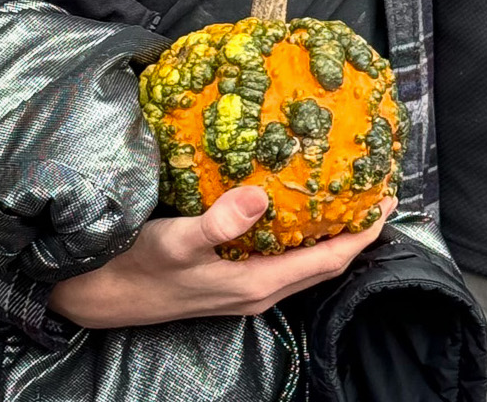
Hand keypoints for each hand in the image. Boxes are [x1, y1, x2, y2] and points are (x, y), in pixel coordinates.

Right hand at [49, 186, 393, 328]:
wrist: (99, 295)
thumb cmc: (139, 265)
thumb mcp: (178, 240)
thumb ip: (219, 221)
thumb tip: (260, 196)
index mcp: (258, 283)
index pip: (329, 260)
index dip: (362, 233)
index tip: (387, 200)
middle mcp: (259, 292)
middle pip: (324, 263)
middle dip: (355, 232)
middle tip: (378, 193)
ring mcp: (244, 290)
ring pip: (304, 262)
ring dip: (330, 233)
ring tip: (347, 197)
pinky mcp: (229, 281)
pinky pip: (282, 259)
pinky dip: (300, 236)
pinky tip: (295, 210)